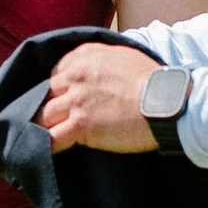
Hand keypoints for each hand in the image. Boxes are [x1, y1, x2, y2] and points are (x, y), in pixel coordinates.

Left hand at [38, 42, 160, 153]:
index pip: (56, 71)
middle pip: (45, 93)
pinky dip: (45, 145)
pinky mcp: (80, 124)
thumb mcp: (124, 56)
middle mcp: (76, 74)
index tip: (61, 98)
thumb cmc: (154, 82)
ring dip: (42, 126)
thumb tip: (96, 72)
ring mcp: (76, 100)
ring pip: (43, 115)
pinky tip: (44, 152)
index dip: (57, 88)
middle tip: (49, 120)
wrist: (166, 102)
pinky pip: (51, 137)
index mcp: (86, 56)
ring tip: (41, 138)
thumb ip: (102, 62)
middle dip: (46, 106)